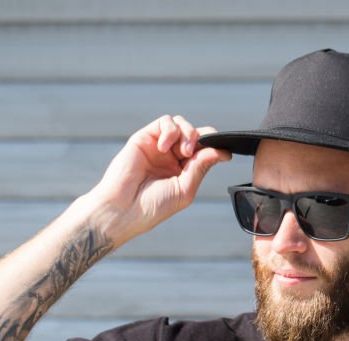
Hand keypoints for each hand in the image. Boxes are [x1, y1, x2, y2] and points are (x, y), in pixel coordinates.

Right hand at [86, 115, 231, 245]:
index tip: (225, 152)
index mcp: (183, 172)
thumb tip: (222, 151)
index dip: (215, 147)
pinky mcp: (145, 138)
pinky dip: (170, 130)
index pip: (204, 151)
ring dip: (188, 133)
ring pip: (182, 125)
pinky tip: (164, 147)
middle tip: (193, 154)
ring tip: (183, 152)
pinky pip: (165, 122)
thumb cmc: (151, 206)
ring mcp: (159, 147)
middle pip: (195, 134)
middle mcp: (172, 157)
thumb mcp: (184, 189)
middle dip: (202, 139)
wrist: (122, 209)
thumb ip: (201, 167)